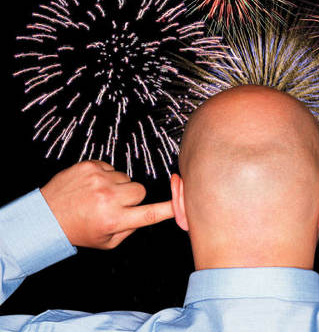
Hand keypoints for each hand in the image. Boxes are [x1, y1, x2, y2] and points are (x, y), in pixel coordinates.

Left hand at [40, 160, 173, 248]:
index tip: (182, 203)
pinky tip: (92, 186)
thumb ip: (131, 228)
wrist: (46, 215)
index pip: (149, 214)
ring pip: (127, 178)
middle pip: (141, 190)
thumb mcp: (107, 241)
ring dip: (118, 186)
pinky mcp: (90, 166)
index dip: (169, 208)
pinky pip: (112, 168)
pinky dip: (105, 176)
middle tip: (116, 205)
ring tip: (99, 196)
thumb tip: (149, 213)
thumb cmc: (78, 230)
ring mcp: (99, 179)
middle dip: (133, 197)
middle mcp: (108, 198)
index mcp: (114, 220)